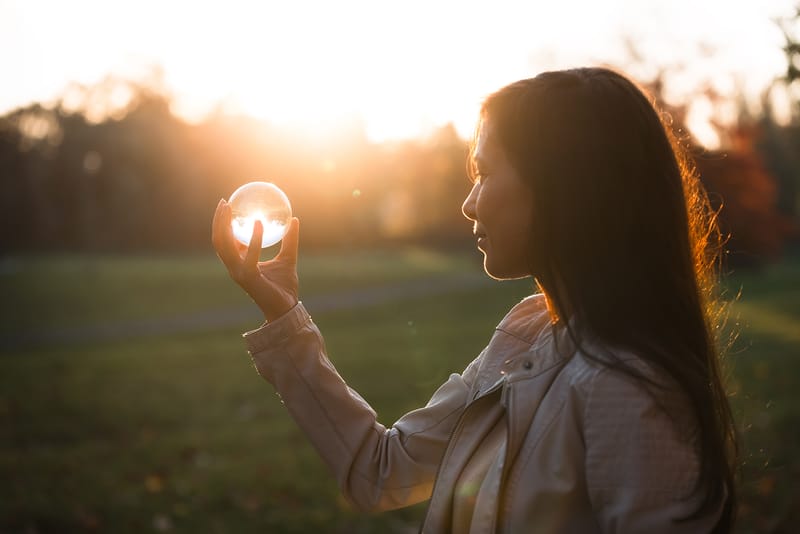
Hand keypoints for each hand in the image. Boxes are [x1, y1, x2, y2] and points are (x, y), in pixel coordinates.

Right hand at [211, 199, 299, 321]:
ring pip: (224, 246)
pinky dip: (253, 239)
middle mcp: (235, 267)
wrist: (287, 308)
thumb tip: (294, 219)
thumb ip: (290, 240)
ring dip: (225, 225)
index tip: (227, 205)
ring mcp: (239, 273)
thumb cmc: (285, 286)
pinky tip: (259, 223)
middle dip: (217, 221)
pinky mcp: (248, 277)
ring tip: (231, 208)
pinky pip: (249, 255)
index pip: (226, 241)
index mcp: (241, 262)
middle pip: (218, 241)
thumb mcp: (288, 257)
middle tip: (224, 202)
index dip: (222, 224)